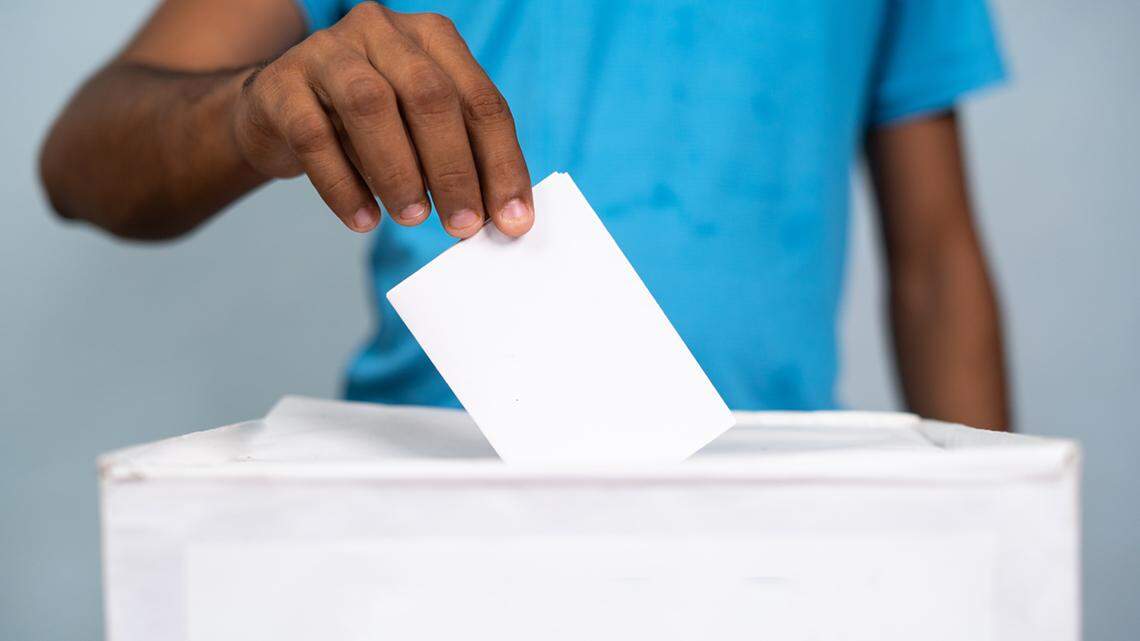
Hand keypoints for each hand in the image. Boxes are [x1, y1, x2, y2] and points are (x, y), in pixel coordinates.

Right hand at [232, 2, 532, 236]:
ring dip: (399, 172)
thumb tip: (502, 218)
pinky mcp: (281, 84)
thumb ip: (461, 159)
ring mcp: (327, 50)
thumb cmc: (367, 128)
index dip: (501, 163)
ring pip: (370, 105)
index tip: (512, 220)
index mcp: (432, 38)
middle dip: (454, 168)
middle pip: (429, 95)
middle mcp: (382, 31)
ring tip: (414, 218)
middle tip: (463, 226)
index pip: (481, 100)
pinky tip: (364, 220)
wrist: (279, 114)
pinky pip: (314, 136)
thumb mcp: (420, 131)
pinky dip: (344, 186)